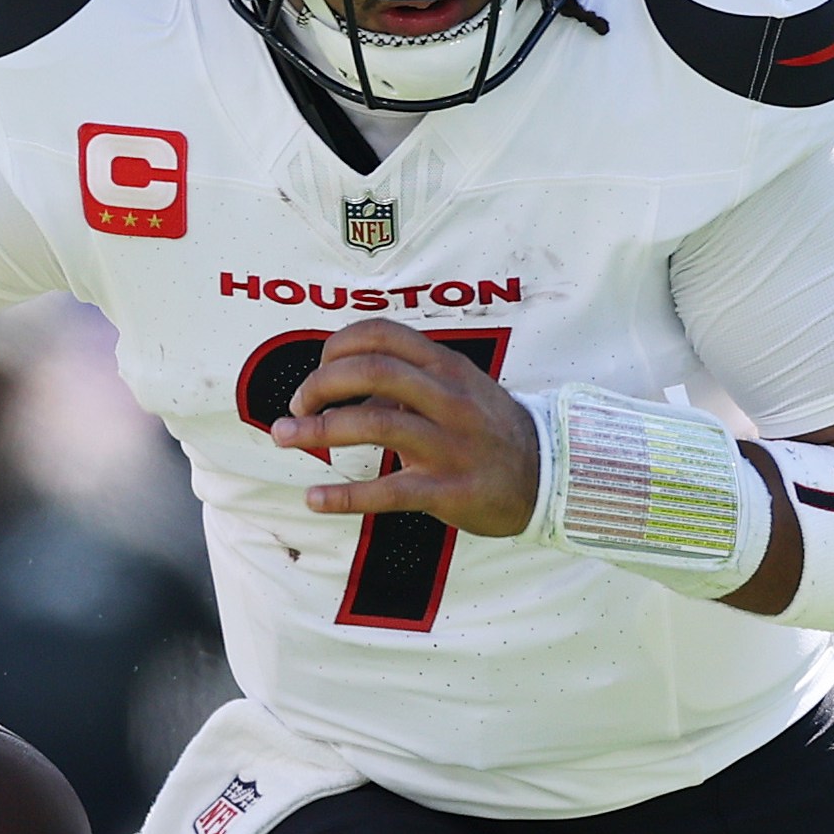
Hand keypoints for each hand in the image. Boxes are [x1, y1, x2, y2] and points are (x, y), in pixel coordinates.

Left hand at [274, 319, 540, 538]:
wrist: (547, 477)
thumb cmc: (490, 431)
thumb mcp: (458, 390)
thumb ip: (407, 384)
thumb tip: (346, 392)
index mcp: (446, 366)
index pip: (380, 335)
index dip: (336, 346)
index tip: (319, 369)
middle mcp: (447, 398)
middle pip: (369, 371)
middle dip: (319, 384)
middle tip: (297, 405)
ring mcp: (449, 444)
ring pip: (372, 425)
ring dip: (317, 429)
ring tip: (285, 437)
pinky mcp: (448, 490)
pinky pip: (386, 491)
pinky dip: (343, 496)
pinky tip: (314, 498)